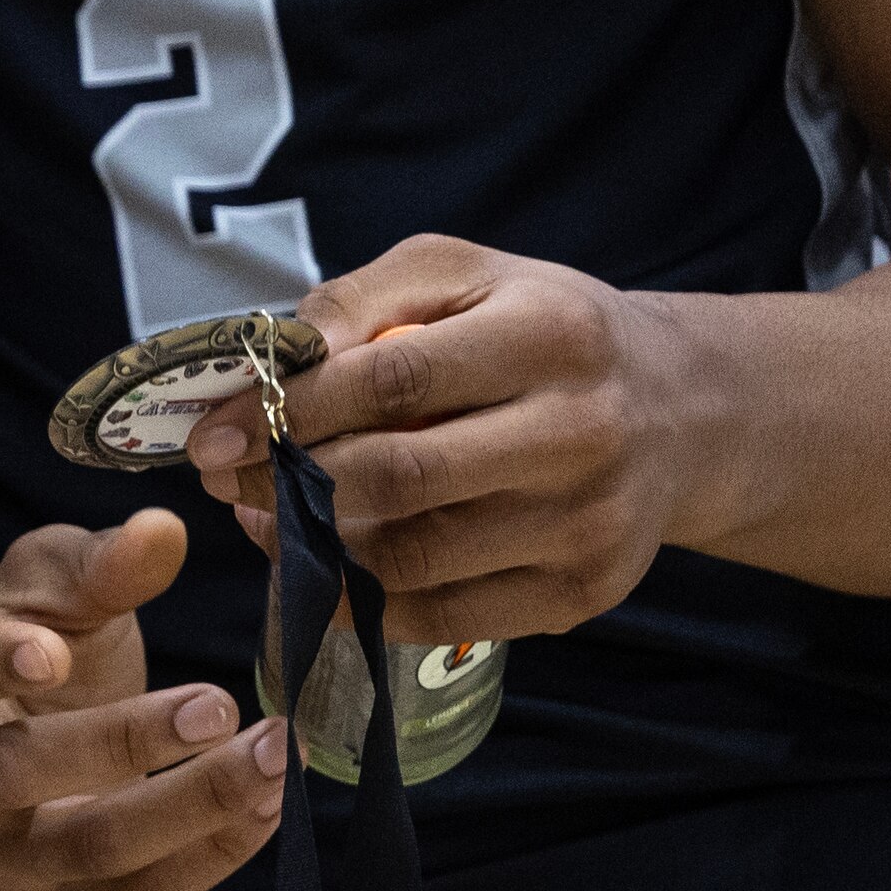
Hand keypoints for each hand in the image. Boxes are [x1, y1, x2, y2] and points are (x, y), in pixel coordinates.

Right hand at [0, 512, 279, 890]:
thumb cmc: (12, 655)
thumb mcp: (38, 594)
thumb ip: (96, 568)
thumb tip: (164, 532)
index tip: (55, 650)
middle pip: (16, 774)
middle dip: (124, 741)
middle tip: (220, 702)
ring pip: (88, 851)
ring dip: (190, 808)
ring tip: (270, 757)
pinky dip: (210, 858)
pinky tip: (266, 808)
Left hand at [182, 238, 704, 641]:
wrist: (683, 411)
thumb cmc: (541, 330)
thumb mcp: (461, 275)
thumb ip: (359, 299)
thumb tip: (272, 358)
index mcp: (550, 336)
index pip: (391, 381)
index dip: (284, 412)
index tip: (207, 434)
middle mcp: (582, 433)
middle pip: (398, 478)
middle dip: (285, 483)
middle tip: (225, 481)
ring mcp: (588, 524)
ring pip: (411, 558)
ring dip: (314, 546)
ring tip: (269, 518)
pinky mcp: (583, 593)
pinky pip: (442, 615)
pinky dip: (363, 600)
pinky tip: (326, 565)